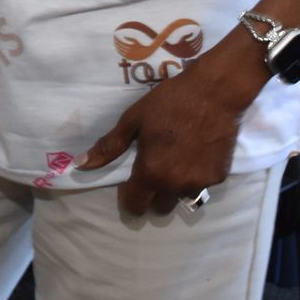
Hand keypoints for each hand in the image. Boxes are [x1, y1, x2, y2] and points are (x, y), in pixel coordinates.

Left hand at [76, 60, 246, 214]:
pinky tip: (194, 153)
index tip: (130, 182)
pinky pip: (201, 185)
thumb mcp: (133, 120)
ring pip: (181, 197)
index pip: (136, 206)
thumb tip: (80, 164)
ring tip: (174, 159)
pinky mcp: (219, 177)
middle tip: (153, 168)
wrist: (214, 92)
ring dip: (174, 186)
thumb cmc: (169, 102)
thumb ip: (109, 147)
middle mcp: (176, 185)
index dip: (129, 197)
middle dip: (152, 194)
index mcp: (152, 172)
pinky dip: (194, 175)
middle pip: (159, 207)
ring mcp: (200, 183)